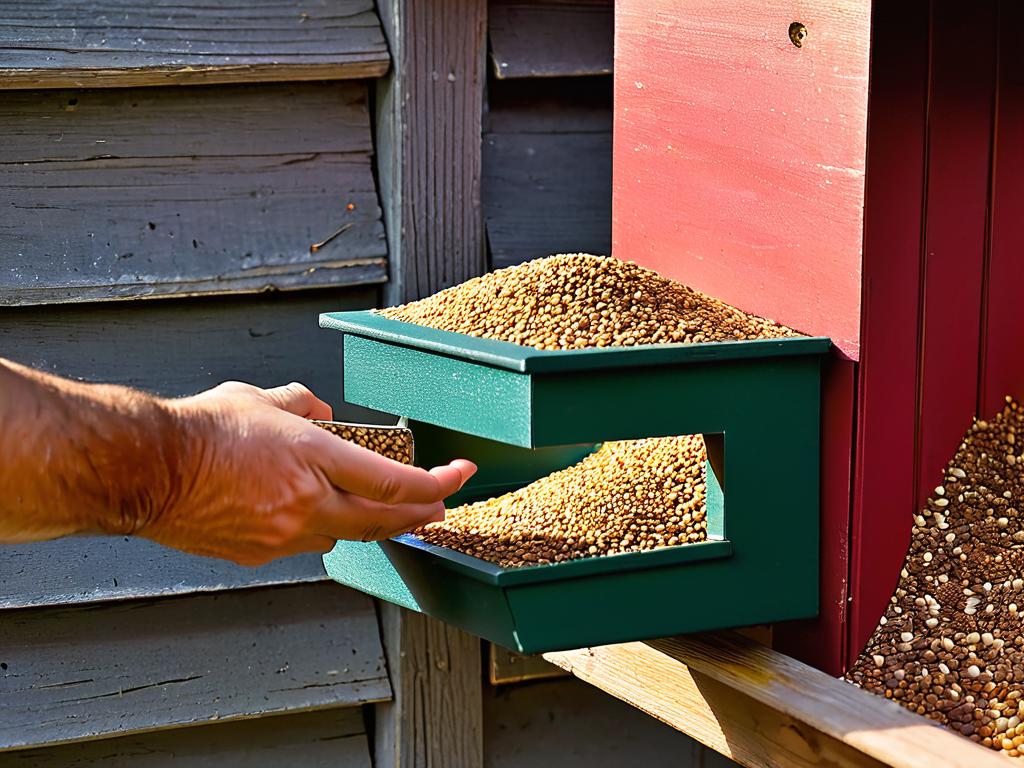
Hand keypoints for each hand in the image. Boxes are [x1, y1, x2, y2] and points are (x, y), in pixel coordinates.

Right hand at [145, 381, 475, 565]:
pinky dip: (316, 531)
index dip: (433, 483)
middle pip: (382, 520)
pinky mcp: (258, 555)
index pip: (392, 481)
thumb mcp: (261, 399)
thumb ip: (302, 404)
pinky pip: (304, 546)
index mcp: (313, 457)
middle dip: (418, 513)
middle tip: (438, 506)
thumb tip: (321, 412)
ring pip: (343, 537)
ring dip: (363, 523)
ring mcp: (283, 535)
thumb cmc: (201, 431)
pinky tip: (309, 515)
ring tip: (373, 508)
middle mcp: (306, 502)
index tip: (458, 477)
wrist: (147, 470)